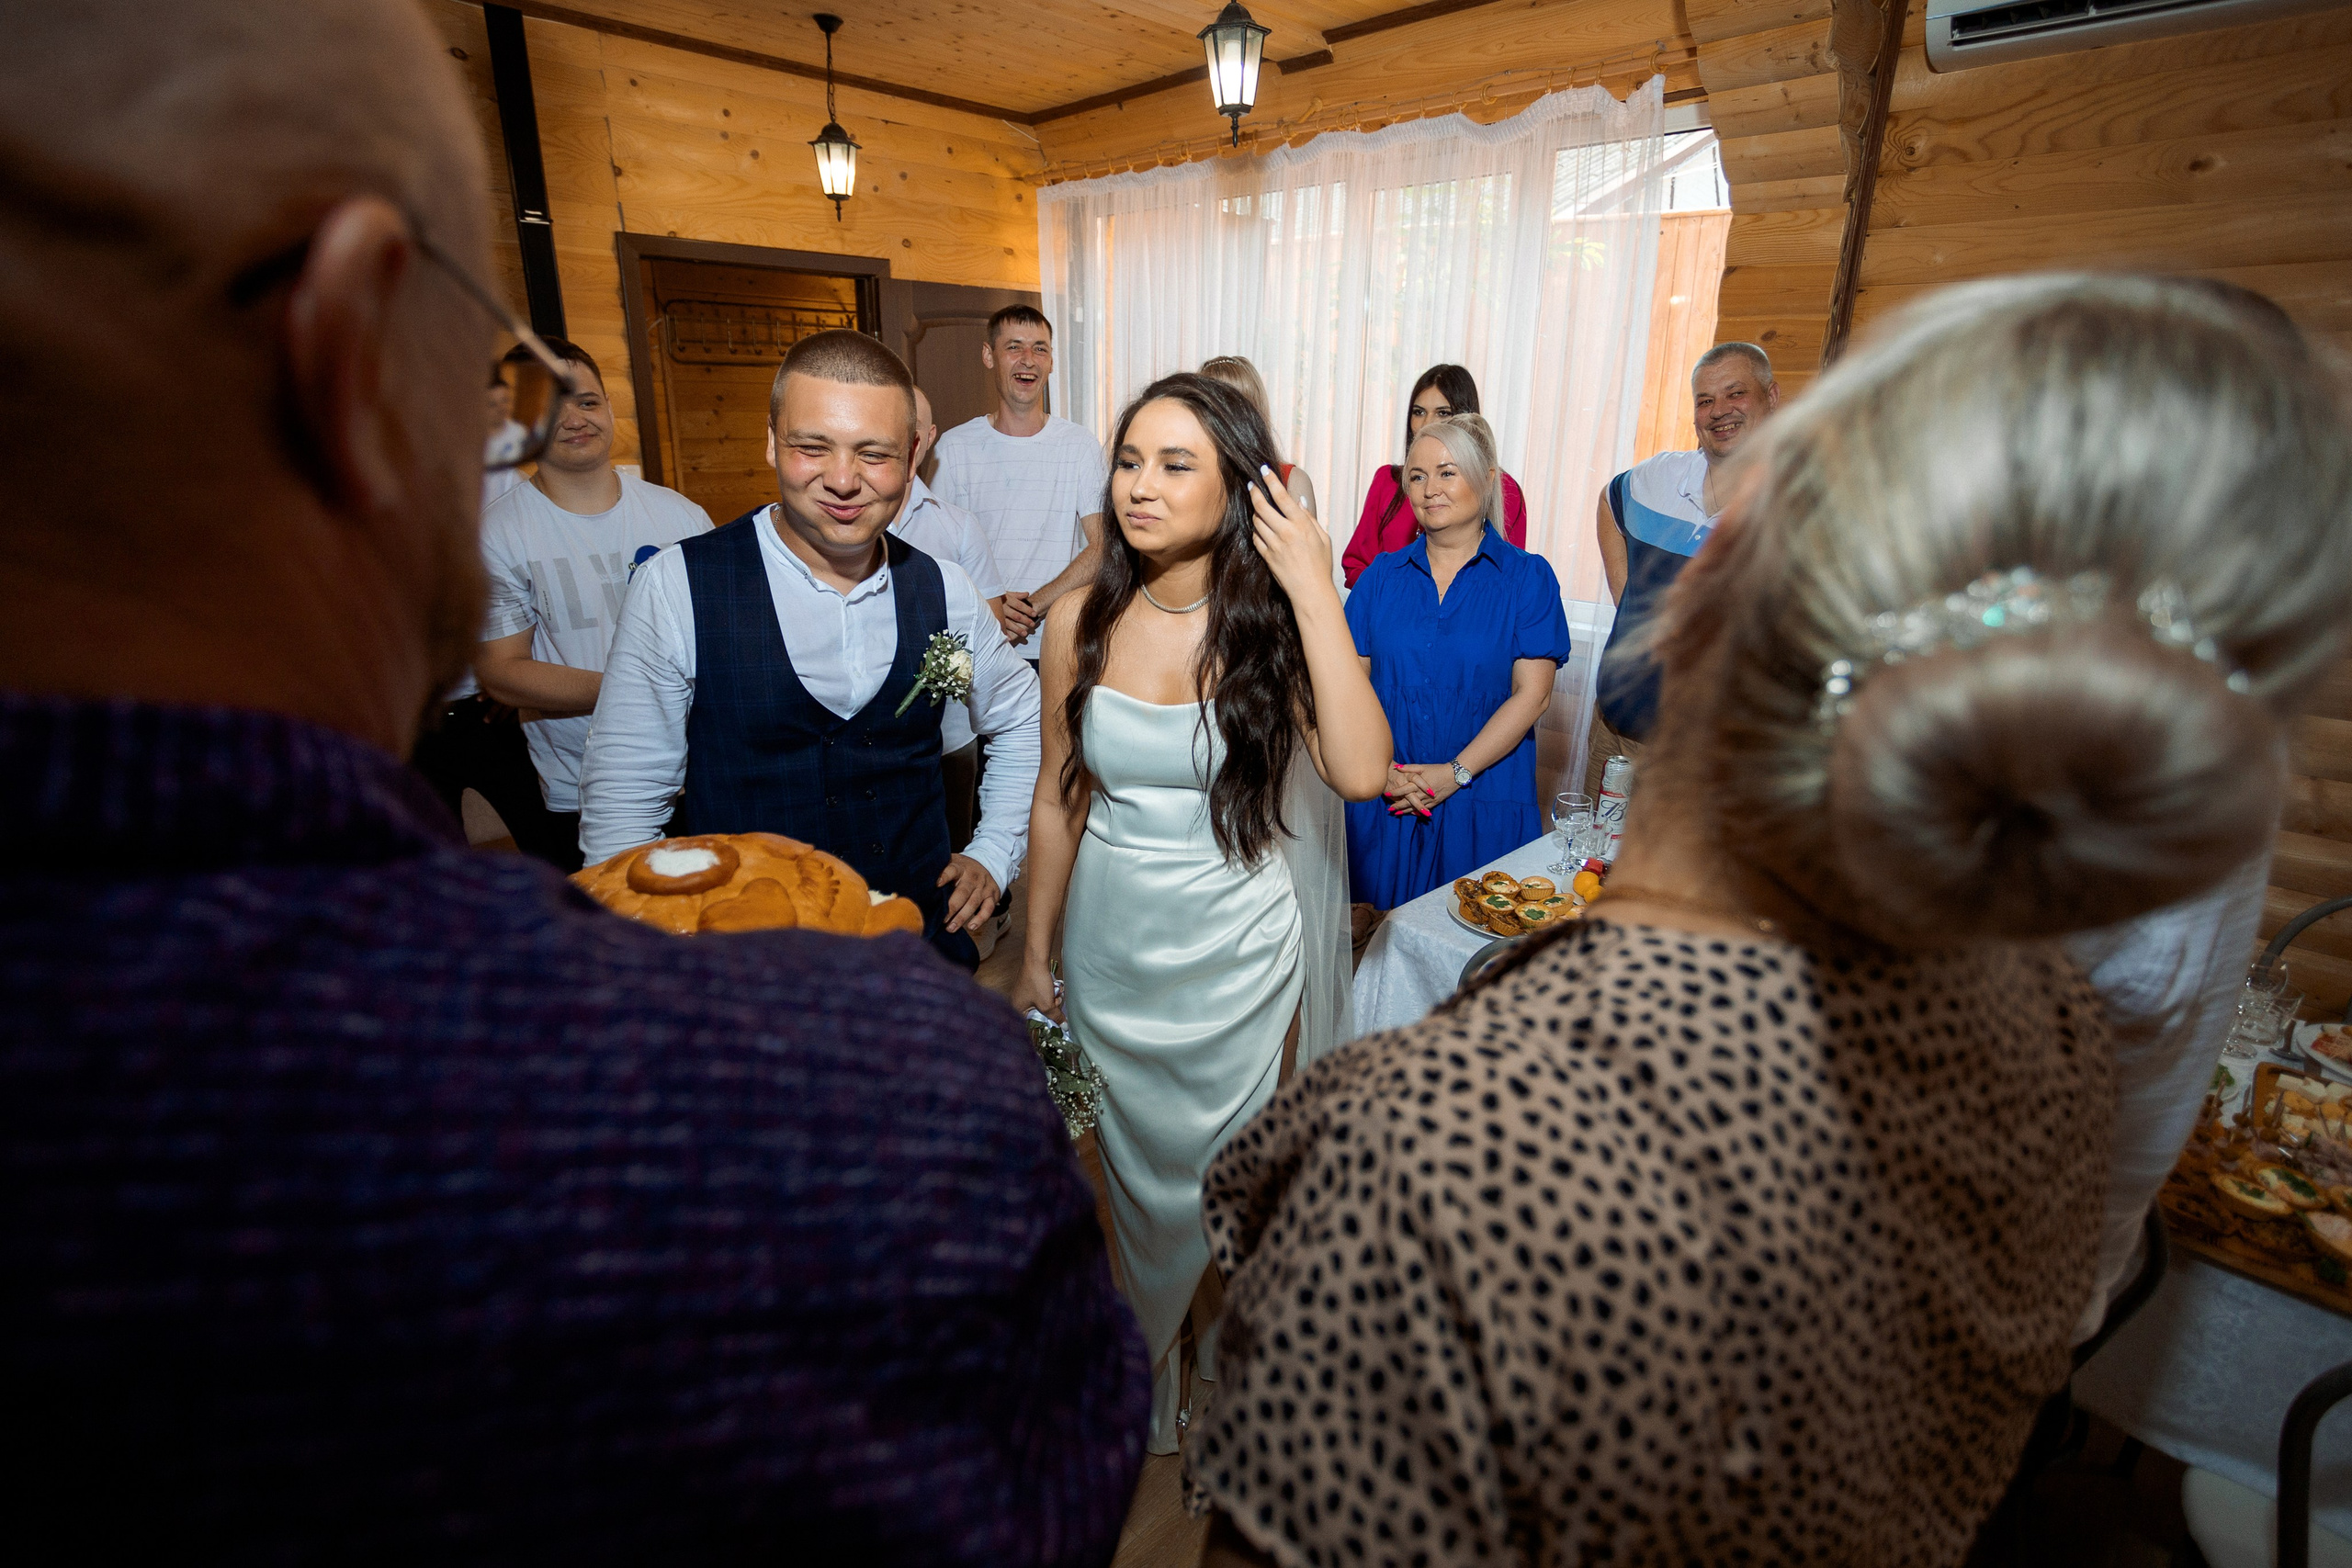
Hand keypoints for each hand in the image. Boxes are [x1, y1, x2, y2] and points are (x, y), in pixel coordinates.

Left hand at [936, 853, 1000, 932]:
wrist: (989, 863)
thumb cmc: (963, 868)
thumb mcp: (952, 863)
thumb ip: (940, 870)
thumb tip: (918, 882)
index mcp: (960, 867)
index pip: (952, 870)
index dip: (944, 876)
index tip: (936, 884)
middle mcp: (973, 877)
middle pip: (962, 893)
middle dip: (951, 908)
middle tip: (941, 920)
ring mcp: (983, 887)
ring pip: (973, 903)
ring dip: (962, 917)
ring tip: (950, 928)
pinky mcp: (992, 896)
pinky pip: (988, 909)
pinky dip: (980, 919)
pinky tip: (971, 927)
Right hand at [997, 590, 1040, 643]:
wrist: (981, 597)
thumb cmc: (994, 595)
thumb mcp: (1005, 592)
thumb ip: (1016, 594)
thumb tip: (1027, 594)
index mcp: (1006, 599)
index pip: (1019, 605)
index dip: (1028, 610)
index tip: (1035, 614)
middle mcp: (1002, 607)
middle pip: (1016, 615)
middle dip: (1025, 621)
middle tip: (1032, 625)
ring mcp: (997, 614)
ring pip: (1009, 623)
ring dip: (1017, 629)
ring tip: (1025, 634)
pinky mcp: (992, 620)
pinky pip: (999, 627)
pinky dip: (1004, 633)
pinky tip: (1009, 638)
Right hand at [1009, 953, 1063, 1022]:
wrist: (1037, 960)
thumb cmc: (1037, 982)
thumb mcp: (1047, 1004)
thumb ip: (1055, 1017)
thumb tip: (1064, 1027)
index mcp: (1017, 1009)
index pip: (1032, 1024)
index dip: (1045, 1024)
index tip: (1056, 1024)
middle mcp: (1018, 1003)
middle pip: (1039, 1014)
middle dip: (1050, 1008)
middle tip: (1055, 1001)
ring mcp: (1024, 994)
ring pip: (1043, 1004)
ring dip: (1052, 1000)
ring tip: (1055, 992)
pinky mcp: (1031, 987)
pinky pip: (1043, 996)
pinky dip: (1050, 993)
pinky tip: (1054, 987)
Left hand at [1247, 465, 1335, 603]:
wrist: (1311, 591)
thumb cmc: (1321, 565)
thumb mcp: (1323, 538)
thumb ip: (1310, 518)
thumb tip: (1300, 502)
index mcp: (1301, 524)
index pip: (1282, 496)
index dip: (1271, 480)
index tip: (1264, 470)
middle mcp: (1285, 532)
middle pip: (1262, 506)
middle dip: (1254, 492)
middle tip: (1251, 485)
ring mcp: (1274, 545)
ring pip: (1256, 521)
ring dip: (1255, 511)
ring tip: (1258, 507)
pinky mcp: (1267, 556)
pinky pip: (1256, 537)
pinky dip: (1256, 530)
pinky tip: (1260, 527)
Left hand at [1383, 763, 1435, 814]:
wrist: (1454, 776)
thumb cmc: (1437, 769)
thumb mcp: (1423, 766)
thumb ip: (1409, 768)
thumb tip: (1397, 767)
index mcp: (1418, 784)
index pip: (1403, 790)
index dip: (1394, 792)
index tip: (1386, 794)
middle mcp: (1422, 794)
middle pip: (1407, 801)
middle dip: (1397, 806)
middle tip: (1389, 809)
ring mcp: (1428, 800)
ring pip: (1414, 807)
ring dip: (1405, 811)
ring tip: (1397, 813)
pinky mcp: (1434, 803)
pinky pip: (1424, 809)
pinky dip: (1416, 812)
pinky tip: (1411, 814)